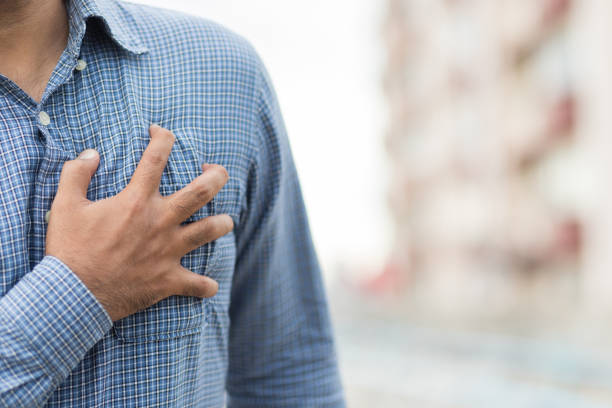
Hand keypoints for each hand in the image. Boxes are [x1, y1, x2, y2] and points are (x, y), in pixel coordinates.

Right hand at [45, 124, 232, 320]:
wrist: (74, 294)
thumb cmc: (70, 248)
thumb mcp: (65, 205)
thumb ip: (76, 174)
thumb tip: (91, 153)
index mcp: (137, 201)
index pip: (156, 157)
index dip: (162, 137)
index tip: (160, 132)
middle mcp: (160, 222)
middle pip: (202, 192)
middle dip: (217, 176)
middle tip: (219, 172)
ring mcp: (168, 251)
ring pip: (210, 231)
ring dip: (222, 224)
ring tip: (224, 221)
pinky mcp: (169, 279)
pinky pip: (197, 284)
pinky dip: (205, 286)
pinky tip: (210, 286)